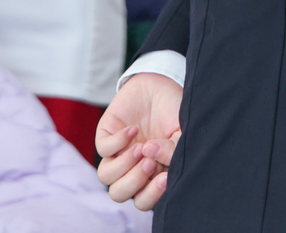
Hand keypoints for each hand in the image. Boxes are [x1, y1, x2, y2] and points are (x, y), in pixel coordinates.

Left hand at [95, 72, 182, 209]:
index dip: (151, 195)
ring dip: (124, 164)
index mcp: (151, 174)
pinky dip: (118, 142)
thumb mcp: (182, 131)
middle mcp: (132, 167)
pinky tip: (133, 129)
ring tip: (141, 147)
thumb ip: (173, 150)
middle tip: (149, 162)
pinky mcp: (106, 136)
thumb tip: (152, 158)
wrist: (163, 83)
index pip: (144, 201)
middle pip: (119, 194)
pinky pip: (104, 150)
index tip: (165, 178)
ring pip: (106, 177)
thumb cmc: (176, 111)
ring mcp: (118, 153)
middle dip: (134, 181)